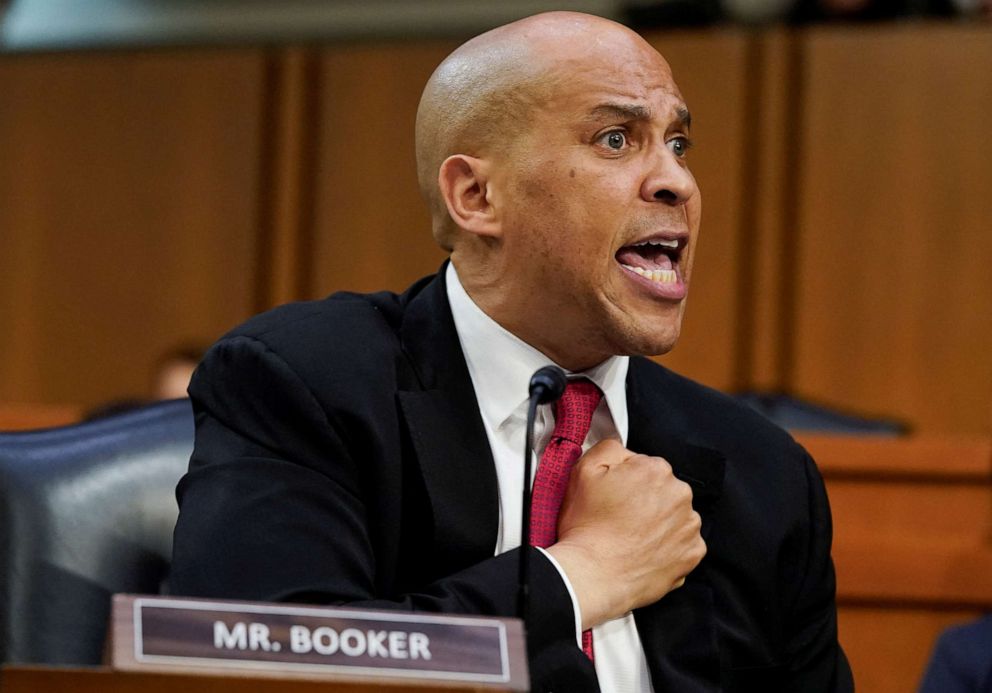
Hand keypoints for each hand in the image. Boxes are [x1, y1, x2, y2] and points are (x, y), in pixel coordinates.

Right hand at [545, 438, 704, 629]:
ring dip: (658, 522)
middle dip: (645, 500)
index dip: (626, 481)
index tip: (614, 497)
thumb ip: (609, 448)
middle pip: (663, 489)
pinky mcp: (692, 554)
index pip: (645, 466)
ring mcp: (689, 526)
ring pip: (674, 515)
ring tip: (631, 538)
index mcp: (656, 470)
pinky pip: (683, 543)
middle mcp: (680, 494)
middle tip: (619, 519)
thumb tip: (625, 450)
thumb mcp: (583, 471)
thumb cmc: (586, 526)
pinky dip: (668, 546)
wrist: (593, 575)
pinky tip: (644, 551)